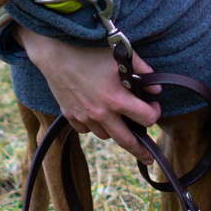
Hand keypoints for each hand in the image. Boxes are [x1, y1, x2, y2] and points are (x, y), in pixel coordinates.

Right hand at [15, 26, 161, 163]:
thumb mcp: (120, 56)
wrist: (55, 53)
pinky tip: (97, 117)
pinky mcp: (70, 116)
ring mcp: (84, 117)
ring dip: (115, 132)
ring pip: (105, 136)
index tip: (153, 106)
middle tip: (148, 158)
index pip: (146, 119)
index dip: (155, 113)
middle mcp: (102, 114)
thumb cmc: (89, 51)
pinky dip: (94, 127)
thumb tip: (156, 88)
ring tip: (120, 123)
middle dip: (140, 151)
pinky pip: (86, 131)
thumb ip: (141, 70)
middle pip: (126, 141)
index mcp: (117, 99)